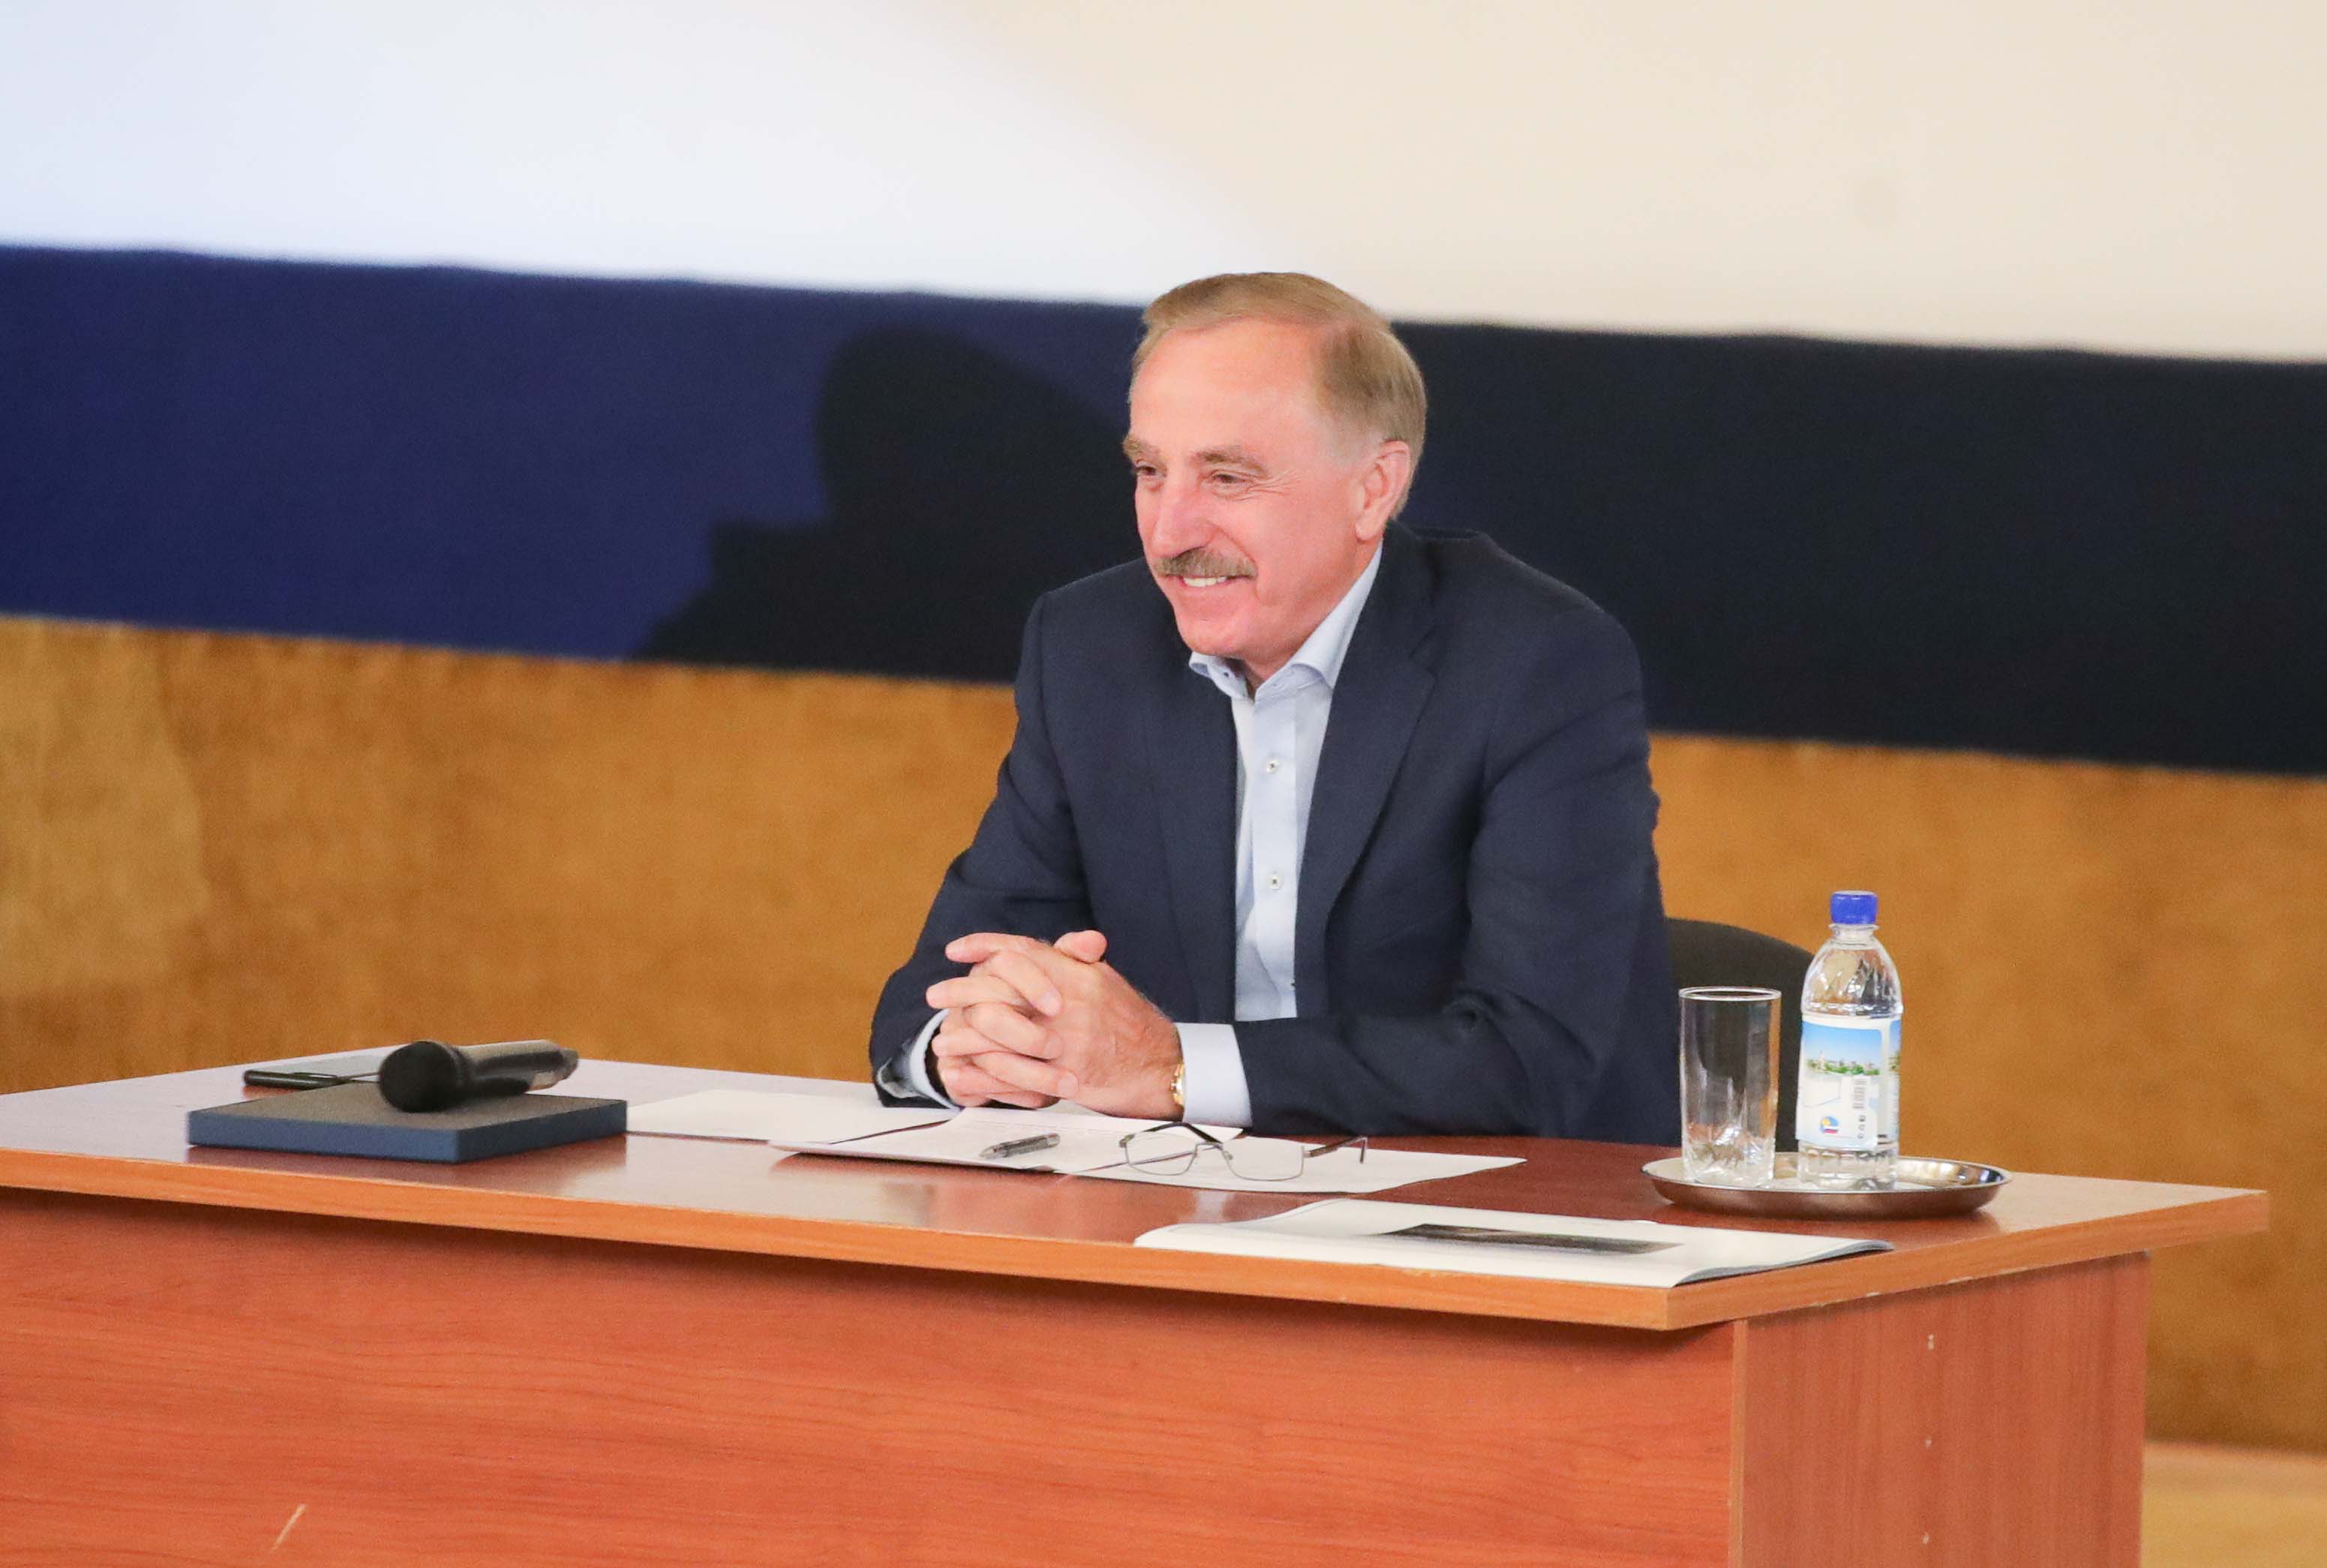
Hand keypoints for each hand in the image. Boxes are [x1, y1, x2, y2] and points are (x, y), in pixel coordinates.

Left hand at [930, 931, 1180, 1119]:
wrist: (1161, 1065)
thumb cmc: (1131, 1023)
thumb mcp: (1106, 981)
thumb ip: (1075, 960)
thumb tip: (1055, 944)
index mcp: (1077, 974)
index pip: (1022, 950)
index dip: (985, 946)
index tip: (957, 950)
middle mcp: (1069, 1002)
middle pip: (1000, 988)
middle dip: (961, 991)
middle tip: (937, 994)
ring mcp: (1065, 1040)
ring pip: (999, 1033)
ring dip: (964, 1036)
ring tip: (943, 1038)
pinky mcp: (1063, 1076)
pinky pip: (1011, 1074)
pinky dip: (982, 1075)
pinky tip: (963, 1073)